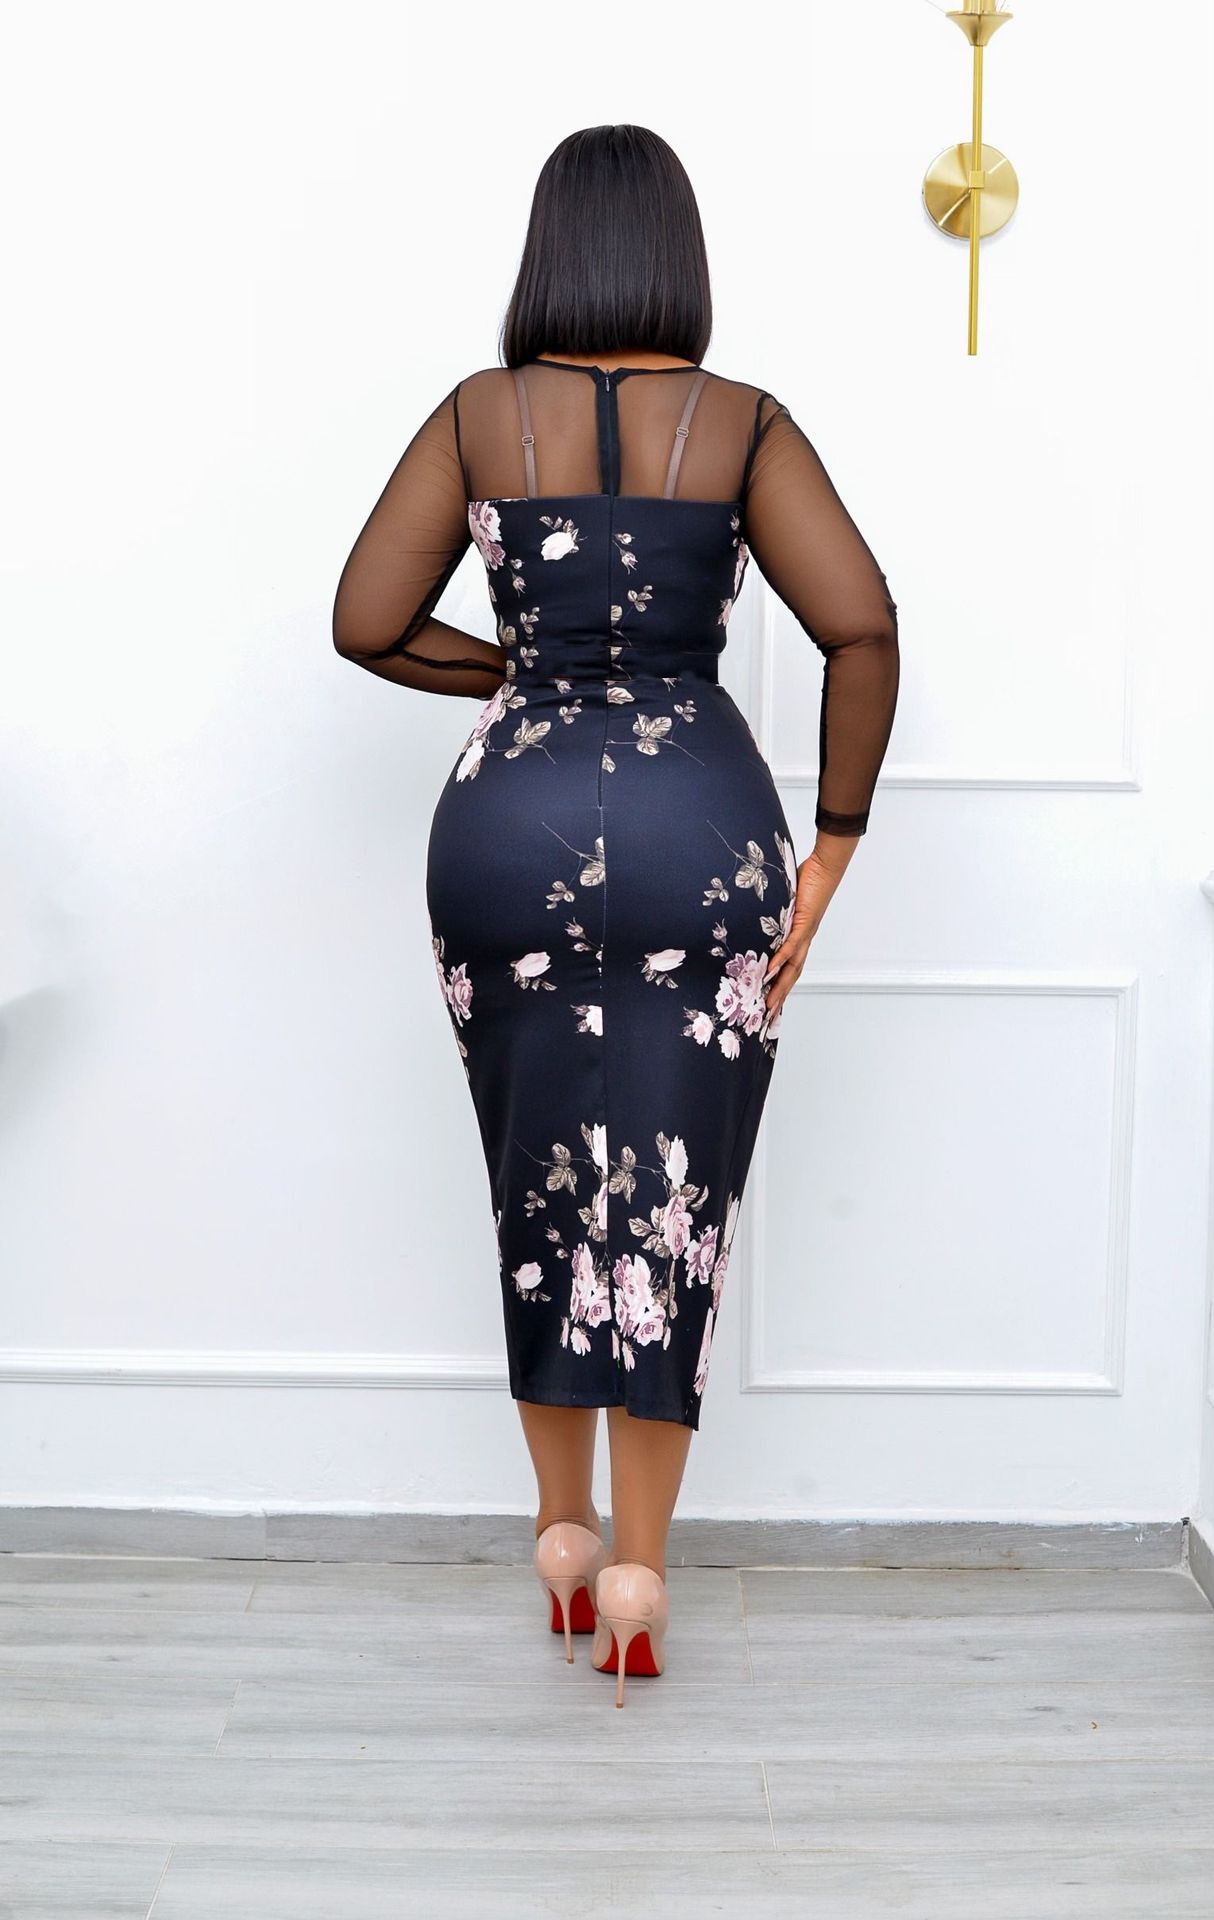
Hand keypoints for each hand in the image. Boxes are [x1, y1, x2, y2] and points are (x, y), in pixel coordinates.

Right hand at [763, 835, 858, 1018]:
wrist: (826, 868)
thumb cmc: (808, 881)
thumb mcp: (786, 902)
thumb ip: (775, 912)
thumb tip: (758, 916)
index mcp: (800, 937)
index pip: (791, 967)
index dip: (782, 986)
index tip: (771, 1002)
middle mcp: (804, 940)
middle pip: (792, 974)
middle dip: (780, 996)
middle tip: (768, 1015)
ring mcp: (805, 933)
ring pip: (793, 966)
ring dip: (781, 986)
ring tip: (769, 1002)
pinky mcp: (804, 922)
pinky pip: (792, 945)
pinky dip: (782, 959)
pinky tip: (772, 970)